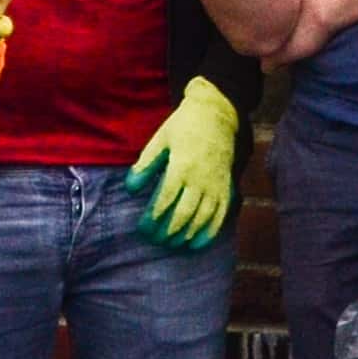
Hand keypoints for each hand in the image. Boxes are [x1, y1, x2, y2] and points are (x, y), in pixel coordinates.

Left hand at [125, 77, 240, 249]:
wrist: (217, 114)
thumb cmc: (183, 127)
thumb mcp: (160, 140)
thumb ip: (145, 165)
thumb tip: (130, 188)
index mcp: (181, 165)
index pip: (166, 198)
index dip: (154, 216)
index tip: (144, 228)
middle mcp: (200, 177)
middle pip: (184, 212)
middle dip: (169, 230)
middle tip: (156, 240)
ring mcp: (216, 183)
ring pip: (203, 216)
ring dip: (188, 233)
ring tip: (174, 244)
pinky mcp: (226, 185)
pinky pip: (221, 212)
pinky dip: (210, 230)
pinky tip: (198, 242)